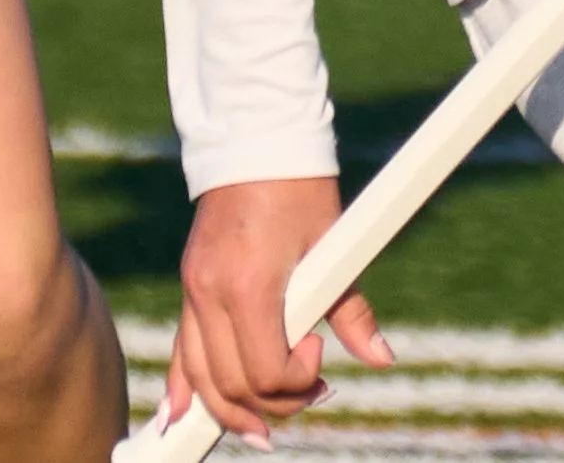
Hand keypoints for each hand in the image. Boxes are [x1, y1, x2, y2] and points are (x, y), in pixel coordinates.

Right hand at [170, 176, 393, 442]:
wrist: (256, 134)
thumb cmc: (300, 186)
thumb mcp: (332, 244)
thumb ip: (352, 310)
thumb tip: (382, 358)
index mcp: (249, 285)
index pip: (267, 370)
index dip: (298, 382)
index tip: (323, 359)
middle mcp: (211, 292)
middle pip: (231, 383)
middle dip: (270, 404)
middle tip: (308, 395)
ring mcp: (193, 287)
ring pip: (200, 374)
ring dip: (227, 409)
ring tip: (259, 428)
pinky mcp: (189, 280)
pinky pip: (181, 347)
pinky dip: (184, 385)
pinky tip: (181, 416)